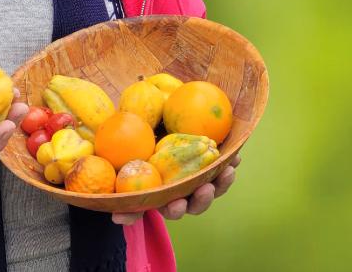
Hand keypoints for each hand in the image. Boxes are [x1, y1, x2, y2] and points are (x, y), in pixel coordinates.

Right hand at [112, 151, 239, 224]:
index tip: (176, 204)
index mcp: (164, 199)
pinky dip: (230, 163)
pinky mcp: (212, 167)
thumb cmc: (136, 155)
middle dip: (202, 199)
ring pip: (214, 189)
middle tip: (206, 189)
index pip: (171, 210)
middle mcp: (184, 194)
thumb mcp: (127, 173)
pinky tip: (235, 156)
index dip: (175, 210)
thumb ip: (124, 197)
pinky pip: (223, 169)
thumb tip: (116, 218)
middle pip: (196, 204)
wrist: (152, 132)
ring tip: (228, 170)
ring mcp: (199, 182)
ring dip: (222, 183)